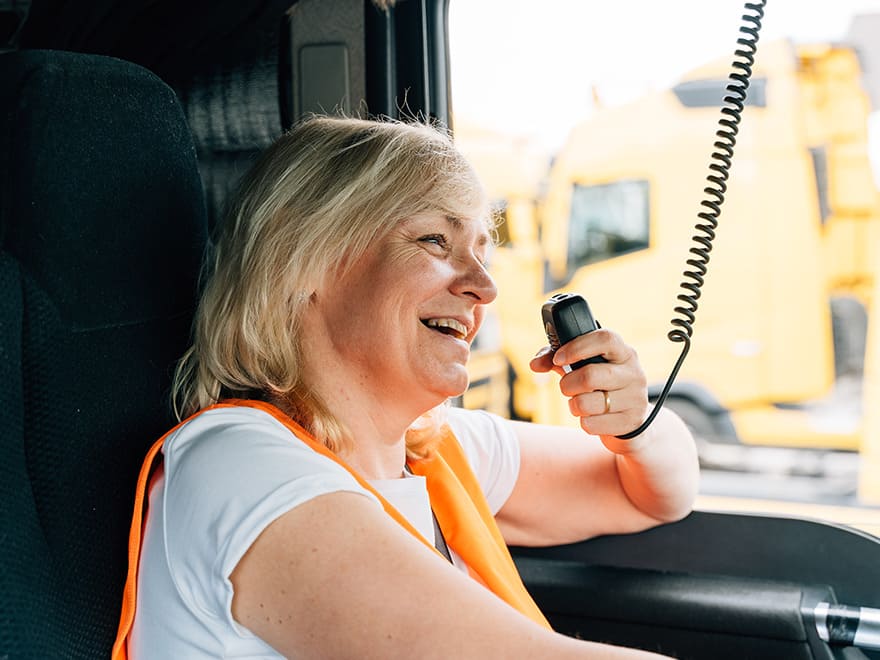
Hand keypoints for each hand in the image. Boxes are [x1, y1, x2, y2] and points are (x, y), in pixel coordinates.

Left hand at [529, 328, 647, 440]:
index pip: (605, 339)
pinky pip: (590, 424)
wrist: (629, 419)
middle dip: (567, 384)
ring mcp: (635, 398)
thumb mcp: (583, 367)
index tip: (558, 358)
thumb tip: (535, 364)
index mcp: (623, 352)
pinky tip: (593, 417)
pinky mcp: (630, 422)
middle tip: (567, 387)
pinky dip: (584, 422)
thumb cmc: (601, 386)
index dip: (576, 347)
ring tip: (581, 403)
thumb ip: (556, 359)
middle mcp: (633, 373)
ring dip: (574, 405)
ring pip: (586, 403)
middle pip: (589, 376)